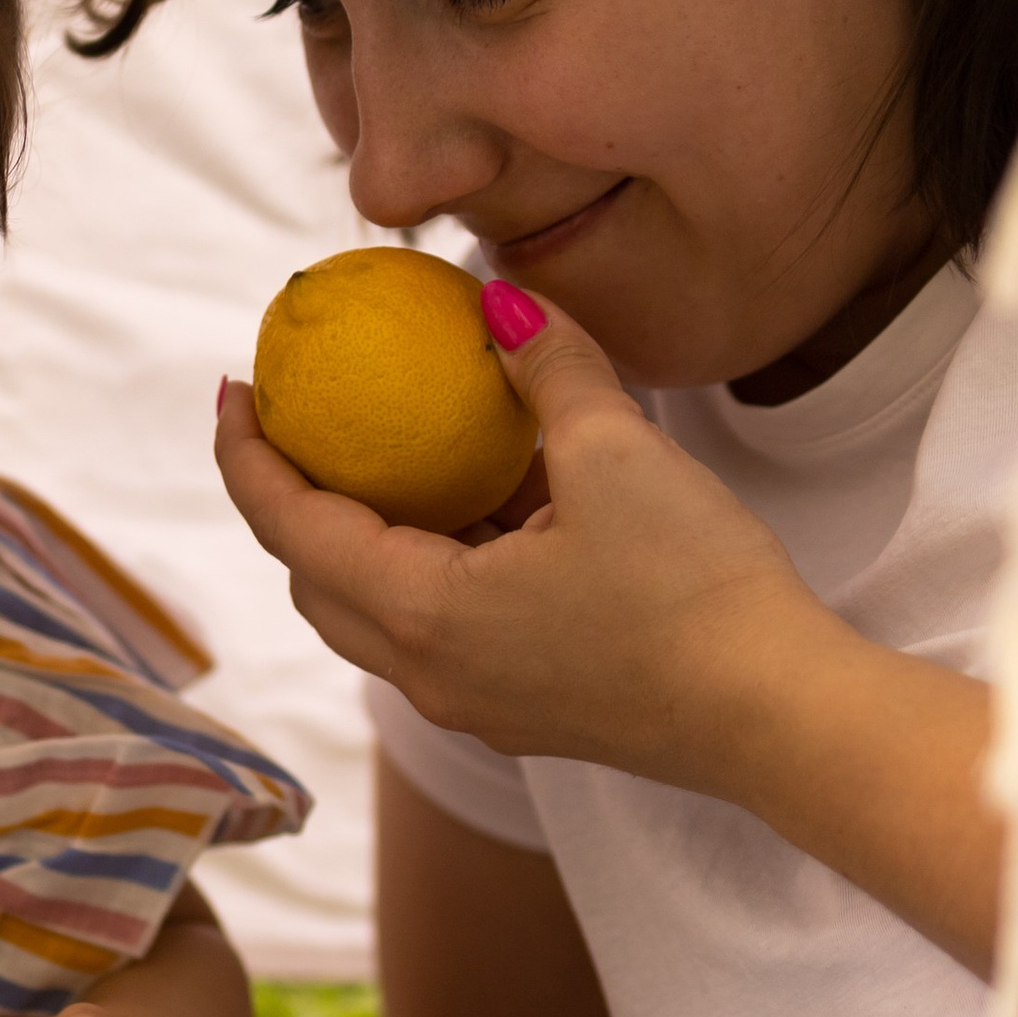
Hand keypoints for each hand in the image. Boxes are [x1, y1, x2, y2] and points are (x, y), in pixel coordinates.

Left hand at [217, 284, 842, 789]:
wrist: (781, 719)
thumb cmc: (696, 590)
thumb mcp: (617, 453)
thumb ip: (547, 369)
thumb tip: (497, 298)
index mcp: (423, 615)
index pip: (290, 528)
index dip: (248, 457)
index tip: (236, 389)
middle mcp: (430, 673)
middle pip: (316, 583)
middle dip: (289, 504)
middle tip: (299, 422)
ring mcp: (478, 703)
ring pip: (379, 614)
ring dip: (366, 538)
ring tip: (393, 457)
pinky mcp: (528, 711)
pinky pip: (443, 630)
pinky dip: (434, 566)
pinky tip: (490, 509)